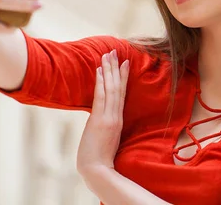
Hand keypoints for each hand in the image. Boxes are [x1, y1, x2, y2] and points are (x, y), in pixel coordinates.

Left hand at [77, 50, 128, 175]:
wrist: (98, 170)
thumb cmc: (100, 159)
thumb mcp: (105, 139)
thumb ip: (105, 127)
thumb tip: (100, 121)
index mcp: (117, 119)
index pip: (121, 93)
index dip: (122, 77)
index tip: (123, 63)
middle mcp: (115, 115)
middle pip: (117, 87)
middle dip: (115, 68)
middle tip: (114, 51)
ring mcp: (108, 117)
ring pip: (111, 88)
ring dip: (109, 70)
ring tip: (108, 54)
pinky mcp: (101, 120)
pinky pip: (102, 97)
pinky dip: (101, 82)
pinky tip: (100, 70)